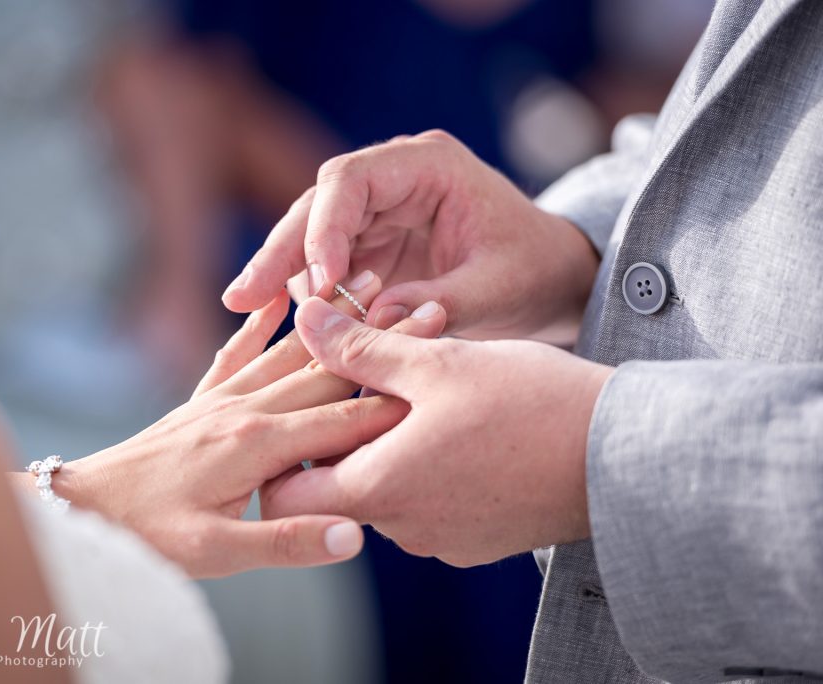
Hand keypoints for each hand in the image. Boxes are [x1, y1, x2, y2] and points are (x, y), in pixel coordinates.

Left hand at [50, 272, 447, 577]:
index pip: (343, 419)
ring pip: (289, 350)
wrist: (80, 510)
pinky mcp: (201, 401)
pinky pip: (236, 352)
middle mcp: (244, 411)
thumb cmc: (145, 535)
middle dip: (377, 339)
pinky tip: (279, 292)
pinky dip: (261, 320)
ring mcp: (221, 400)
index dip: (396, 395)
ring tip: (370, 277)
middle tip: (423, 303)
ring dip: (333, 318)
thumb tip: (354, 535)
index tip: (440, 362)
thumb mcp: (214, 554)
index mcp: (257, 446)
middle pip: (325, 370)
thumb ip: (285, 541)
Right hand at [222, 130, 598, 339]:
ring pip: (312, 233)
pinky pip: (327, 262)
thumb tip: (366, 325)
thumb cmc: (535, 273)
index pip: (351, 181)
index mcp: (429, 165)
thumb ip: (437, 306)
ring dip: (283, 273)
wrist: (553, 278)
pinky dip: (309, 292)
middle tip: (239, 297)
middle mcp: (395, 178)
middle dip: (280, 251)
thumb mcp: (497, 291)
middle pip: (318, 205)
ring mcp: (380, 209)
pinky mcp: (373, 242)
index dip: (324, 230)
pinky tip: (292, 324)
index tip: (319, 284)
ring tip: (247, 312)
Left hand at [260, 297, 612, 567]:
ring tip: (421, 395)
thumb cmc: (529, 404)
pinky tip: (460, 427)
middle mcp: (404, 530)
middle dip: (343, 439)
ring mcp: (444, 541)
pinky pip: (429, 506)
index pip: (286, 496)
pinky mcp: (479, 541)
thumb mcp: (435, 362)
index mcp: (378, 490)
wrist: (626, 456)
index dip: (285, 451)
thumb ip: (359, 347)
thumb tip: (305, 318)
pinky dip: (428, 469)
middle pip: (338, 492)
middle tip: (367, 383)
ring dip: (390, 448)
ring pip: (387, 494)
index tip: (306, 406)